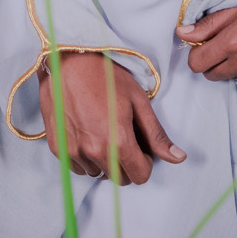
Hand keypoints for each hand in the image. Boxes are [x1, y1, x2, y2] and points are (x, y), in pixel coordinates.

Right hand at [35, 51, 185, 184]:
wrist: (66, 59)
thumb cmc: (104, 74)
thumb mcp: (137, 100)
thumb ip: (156, 134)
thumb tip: (178, 157)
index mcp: (118, 142)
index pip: (140, 176)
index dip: (144, 161)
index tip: (140, 145)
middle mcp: (94, 153)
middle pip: (119, 179)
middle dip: (126, 163)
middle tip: (122, 135)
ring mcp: (73, 152)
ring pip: (97, 173)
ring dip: (104, 160)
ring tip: (101, 130)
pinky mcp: (57, 148)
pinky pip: (77, 167)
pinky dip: (84, 157)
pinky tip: (86, 132)